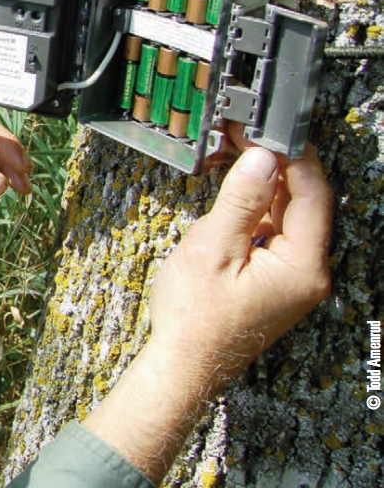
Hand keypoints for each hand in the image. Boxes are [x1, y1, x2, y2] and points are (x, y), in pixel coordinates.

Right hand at [148, 137, 333, 384]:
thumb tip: (261, 159)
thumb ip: (240, 201)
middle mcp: (308, 273)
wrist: (183, 366)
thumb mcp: (213, 248)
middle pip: (302, 206)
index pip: (313, 195)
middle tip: (245, 139)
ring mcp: (293, 280)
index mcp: (303, 265)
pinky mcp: (275, 285)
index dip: (294, 157)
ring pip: (286, 220)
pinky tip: (230, 204)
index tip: (271, 130)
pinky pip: (273, 238)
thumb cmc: (195, 317)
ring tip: (232, 164)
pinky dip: (255, 216)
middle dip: (275, 170)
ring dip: (262, 192)